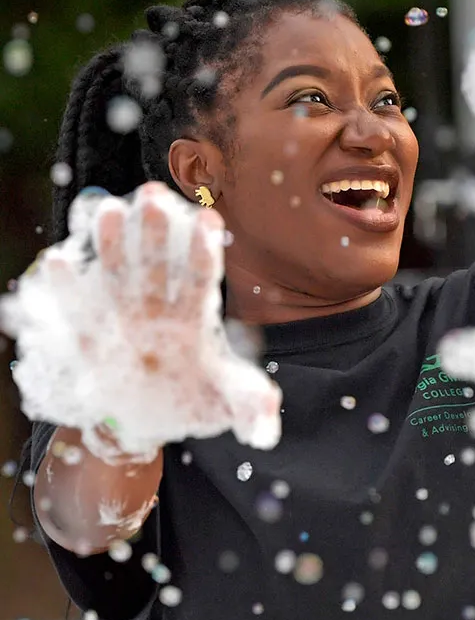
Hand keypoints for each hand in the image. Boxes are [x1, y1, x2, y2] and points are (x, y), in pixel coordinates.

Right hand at [3, 182, 281, 463]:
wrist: (148, 421)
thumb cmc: (195, 403)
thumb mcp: (228, 404)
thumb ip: (251, 407)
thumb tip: (268, 427)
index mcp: (194, 323)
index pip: (202, 278)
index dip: (204, 250)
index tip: (210, 217)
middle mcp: (159, 314)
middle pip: (159, 265)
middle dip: (156, 230)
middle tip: (153, 192)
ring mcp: (125, 323)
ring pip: (119, 277)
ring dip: (112, 244)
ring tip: (107, 208)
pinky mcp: (94, 341)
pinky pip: (79, 314)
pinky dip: (69, 291)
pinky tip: (61, 261)